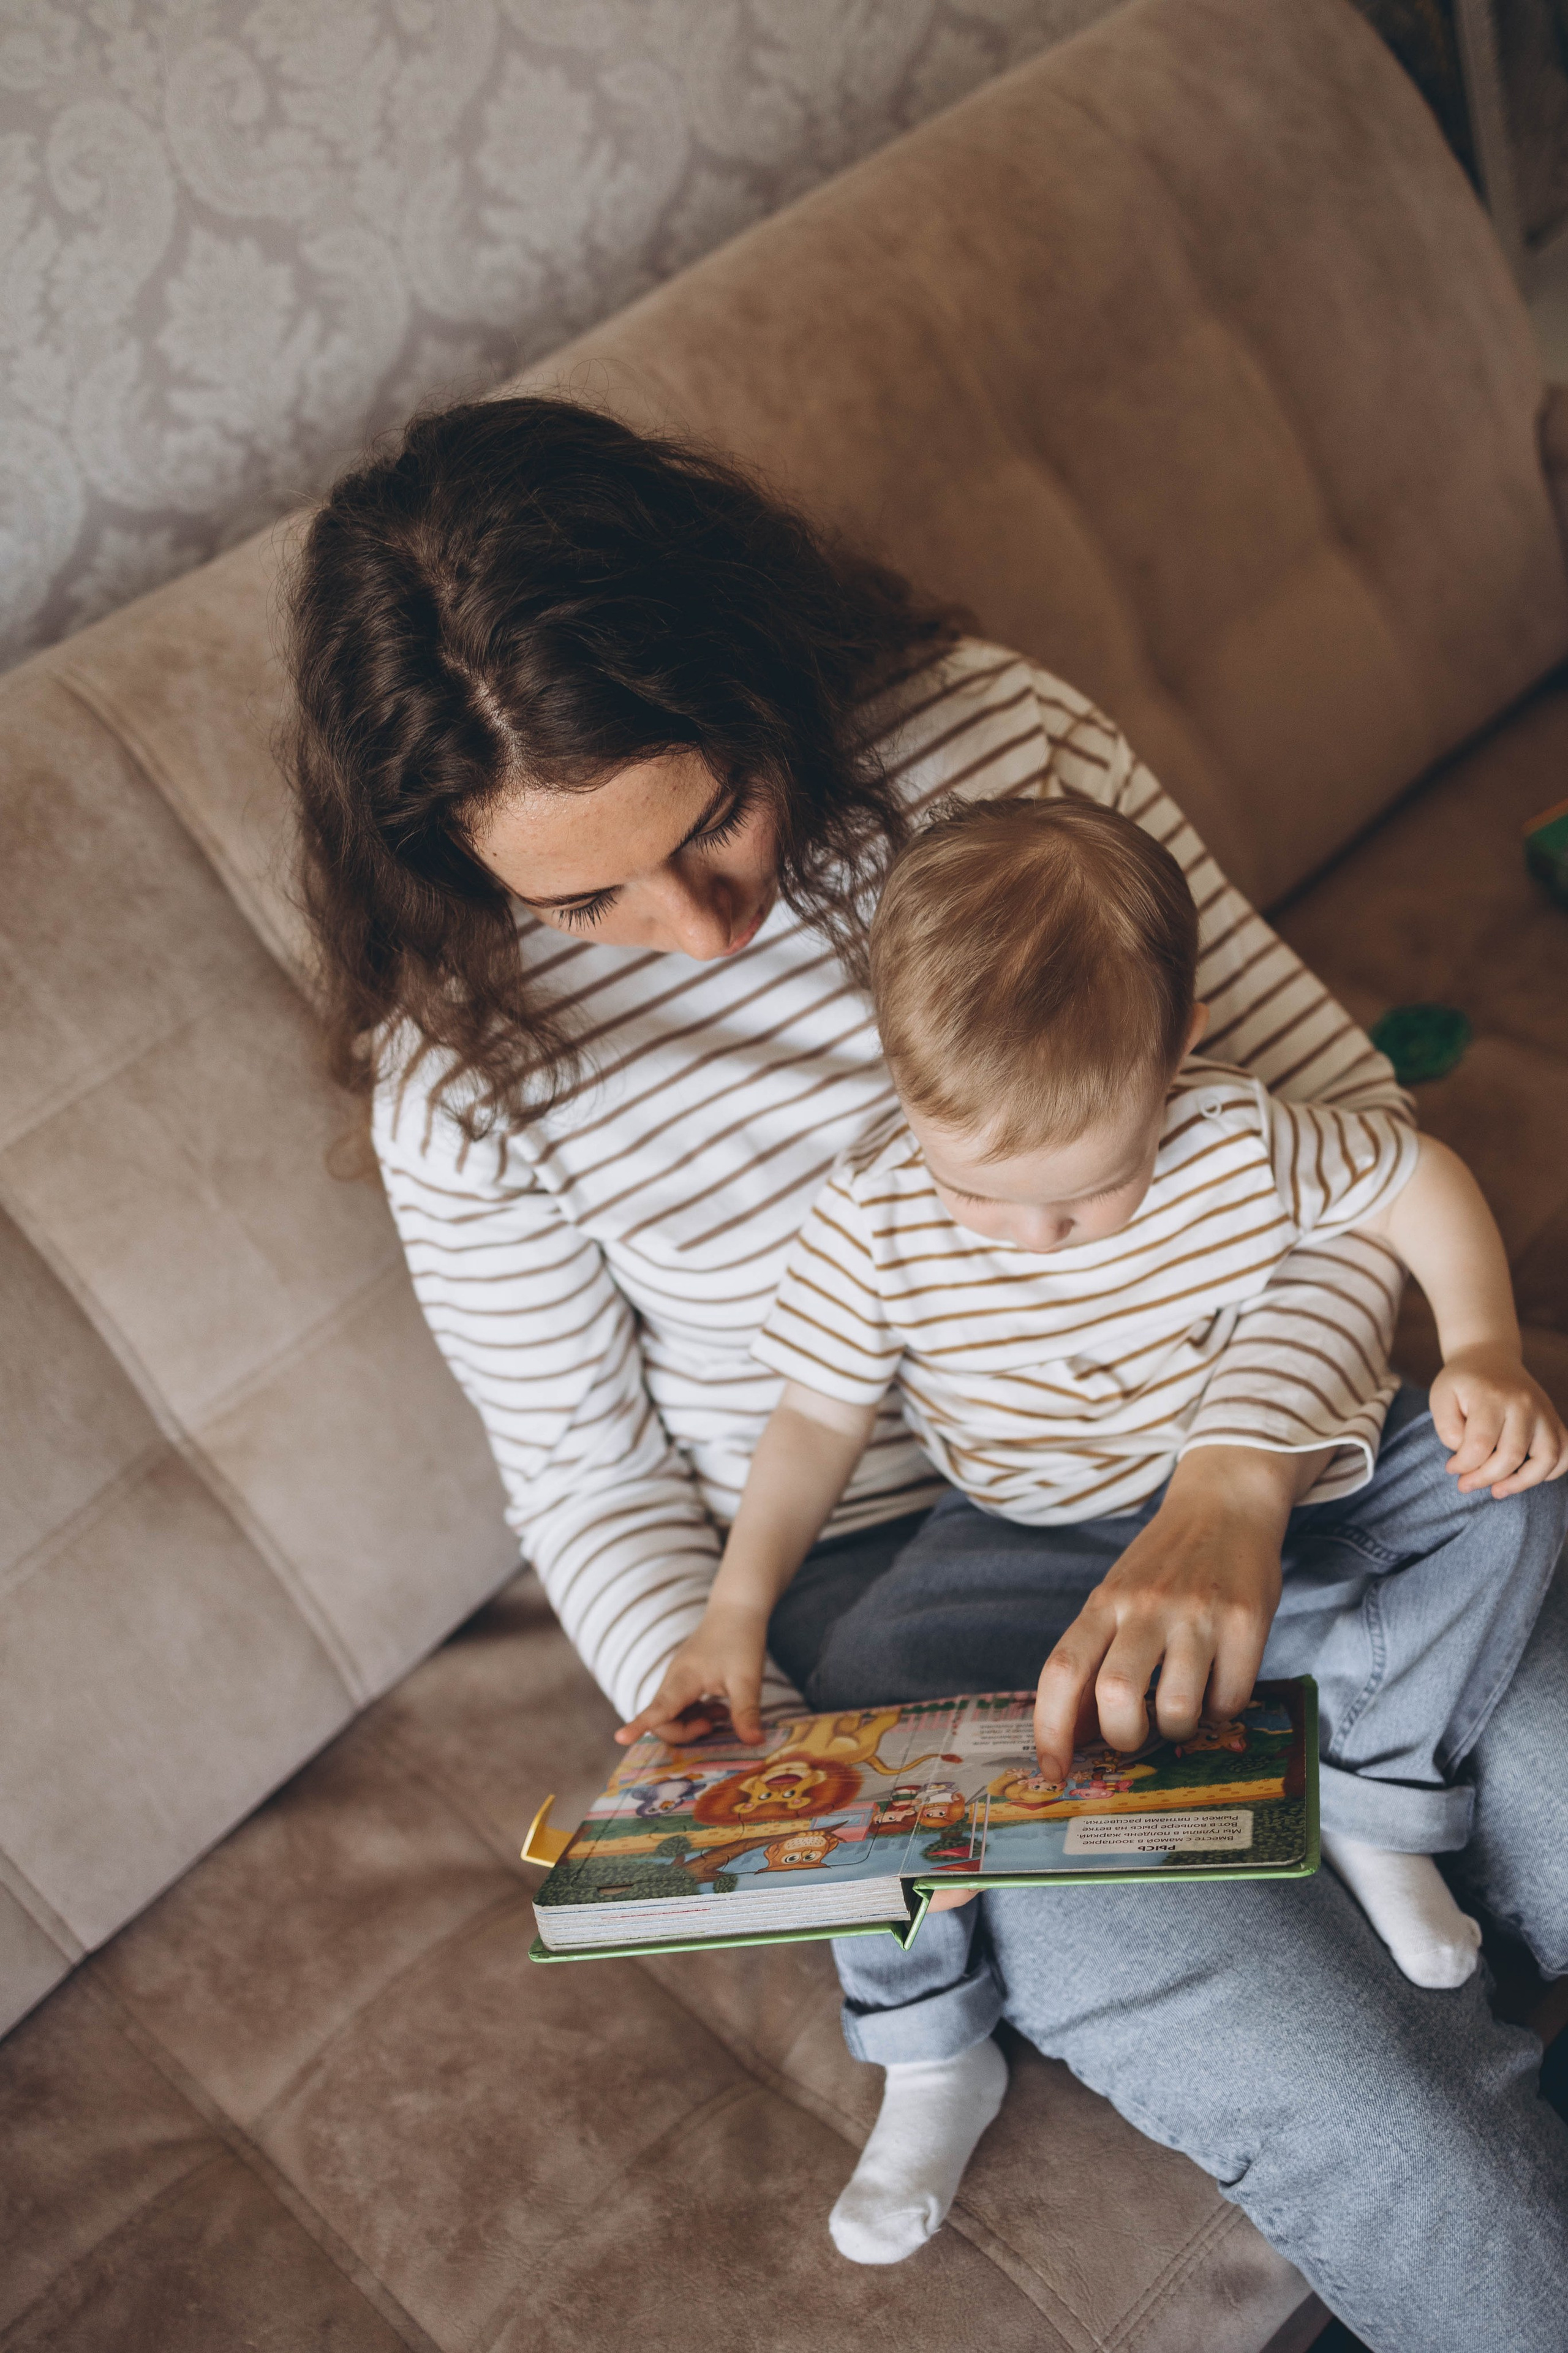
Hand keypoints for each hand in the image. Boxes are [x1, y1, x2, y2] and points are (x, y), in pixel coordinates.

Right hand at [614, 1599, 771, 1748]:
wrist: (736, 1610)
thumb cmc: (741, 1641)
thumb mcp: (748, 1679)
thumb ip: (747, 1712)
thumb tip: (754, 1743)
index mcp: (683, 1679)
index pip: (657, 1709)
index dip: (638, 1725)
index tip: (620, 1738)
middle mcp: (673, 1681)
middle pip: (662, 1720)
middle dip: (684, 1733)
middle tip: (714, 1725)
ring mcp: (677, 1680)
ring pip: (672, 1715)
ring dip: (693, 1724)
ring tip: (723, 1714)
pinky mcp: (685, 1680)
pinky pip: (681, 1707)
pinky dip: (698, 1714)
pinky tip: (721, 1709)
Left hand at [1032, 1446, 1308, 1783]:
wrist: (1225, 1503)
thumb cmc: (1163, 1565)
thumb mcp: (1115, 1597)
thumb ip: (1095, 1656)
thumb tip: (1072, 1733)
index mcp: (1103, 1604)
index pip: (1061, 1671)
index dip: (1049, 1730)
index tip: (1053, 1772)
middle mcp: (1145, 1607)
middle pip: (1114, 1696)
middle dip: (1122, 1738)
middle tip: (1136, 1734)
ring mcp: (1197, 1614)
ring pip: (1176, 1710)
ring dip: (1178, 1729)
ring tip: (1183, 1708)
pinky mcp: (1246, 1622)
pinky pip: (1230, 1700)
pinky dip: (1221, 1711)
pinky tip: (1218, 1687)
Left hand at [1430, 1345, 1567, 1496]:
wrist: (1489, 1357)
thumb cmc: (1462, 1383)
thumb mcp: (1441, 1397)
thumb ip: (1447, 1428)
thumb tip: (1466, 1454)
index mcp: (1491, 1397)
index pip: (1479, 1445)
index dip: (1463, 1465)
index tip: (1451, 1468)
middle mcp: (1523, 1404)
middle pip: (1511, 1456)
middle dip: (1485, 1478)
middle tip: (1466, 1485)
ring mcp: (1543, 1412)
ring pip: (1547, 1458)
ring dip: (1521, 1483)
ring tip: (1498, 1491)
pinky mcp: (1554, 1419)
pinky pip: (1565, 1453)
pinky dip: (1551, 1471)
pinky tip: (1526, 1476)